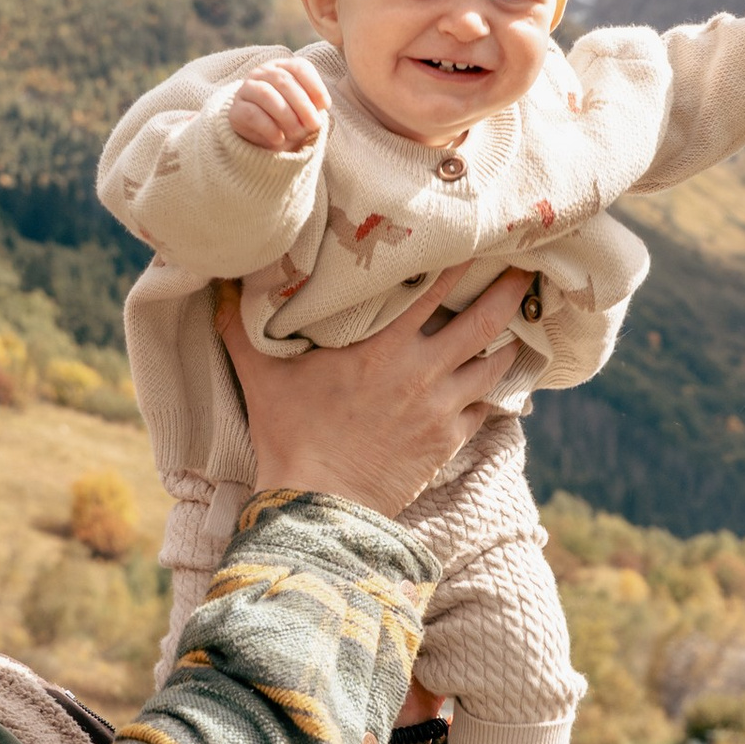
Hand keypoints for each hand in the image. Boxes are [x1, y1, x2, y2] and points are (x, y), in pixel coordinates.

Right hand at [227, 58, 330, 151]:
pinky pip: (252, 114)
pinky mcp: (236, 110)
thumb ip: (314, 103)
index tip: (325, 106)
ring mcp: (246, 89)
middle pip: (283, 81)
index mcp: (282, 67)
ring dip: (286, 116)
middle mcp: (262, 73)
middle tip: (314, 124)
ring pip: (266, 95)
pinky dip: (269, 128)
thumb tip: (322, 104)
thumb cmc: (292, 118)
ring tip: (297, 133)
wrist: (267, 138)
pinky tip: (279, 138)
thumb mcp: (306, 109)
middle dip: (302, 104)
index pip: (299, 67)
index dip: (314, 86)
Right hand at [227, 269, 530, 519]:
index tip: (478, 238)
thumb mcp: (261, 375)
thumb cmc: (289, 437)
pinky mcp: (448, 443)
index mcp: (382, 347)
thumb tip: (218, 285)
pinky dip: (496, 392)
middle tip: (526, 271)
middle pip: (482, 323)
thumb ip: (241, 326)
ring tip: (522, 323)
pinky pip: (485, 409)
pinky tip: (502, 382)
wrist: (320, 505)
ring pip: (493, 366)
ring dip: (508, 343)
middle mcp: (422, 372)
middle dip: (508, 293)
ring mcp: (441, 410)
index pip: (432, 289)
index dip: (459, 261)